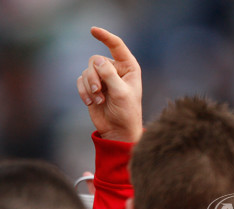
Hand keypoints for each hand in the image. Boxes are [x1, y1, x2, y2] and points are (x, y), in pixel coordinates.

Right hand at [76, 27, 142, 141]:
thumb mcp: (121, 93)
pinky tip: (91, 103)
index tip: (93, 30)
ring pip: (86, 71)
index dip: (105, 37)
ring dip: (89, 87)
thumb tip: (98, 61)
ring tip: (98, 100)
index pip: (117, 46)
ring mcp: (103, 78)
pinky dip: (83, 92)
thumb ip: (110, 75)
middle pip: (95, 60)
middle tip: (99, 91)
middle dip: (94, 76)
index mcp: (129, 67)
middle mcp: (115, 70)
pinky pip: (80, 81)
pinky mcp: (92, 87)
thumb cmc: (126, 112)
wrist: (118, 130)